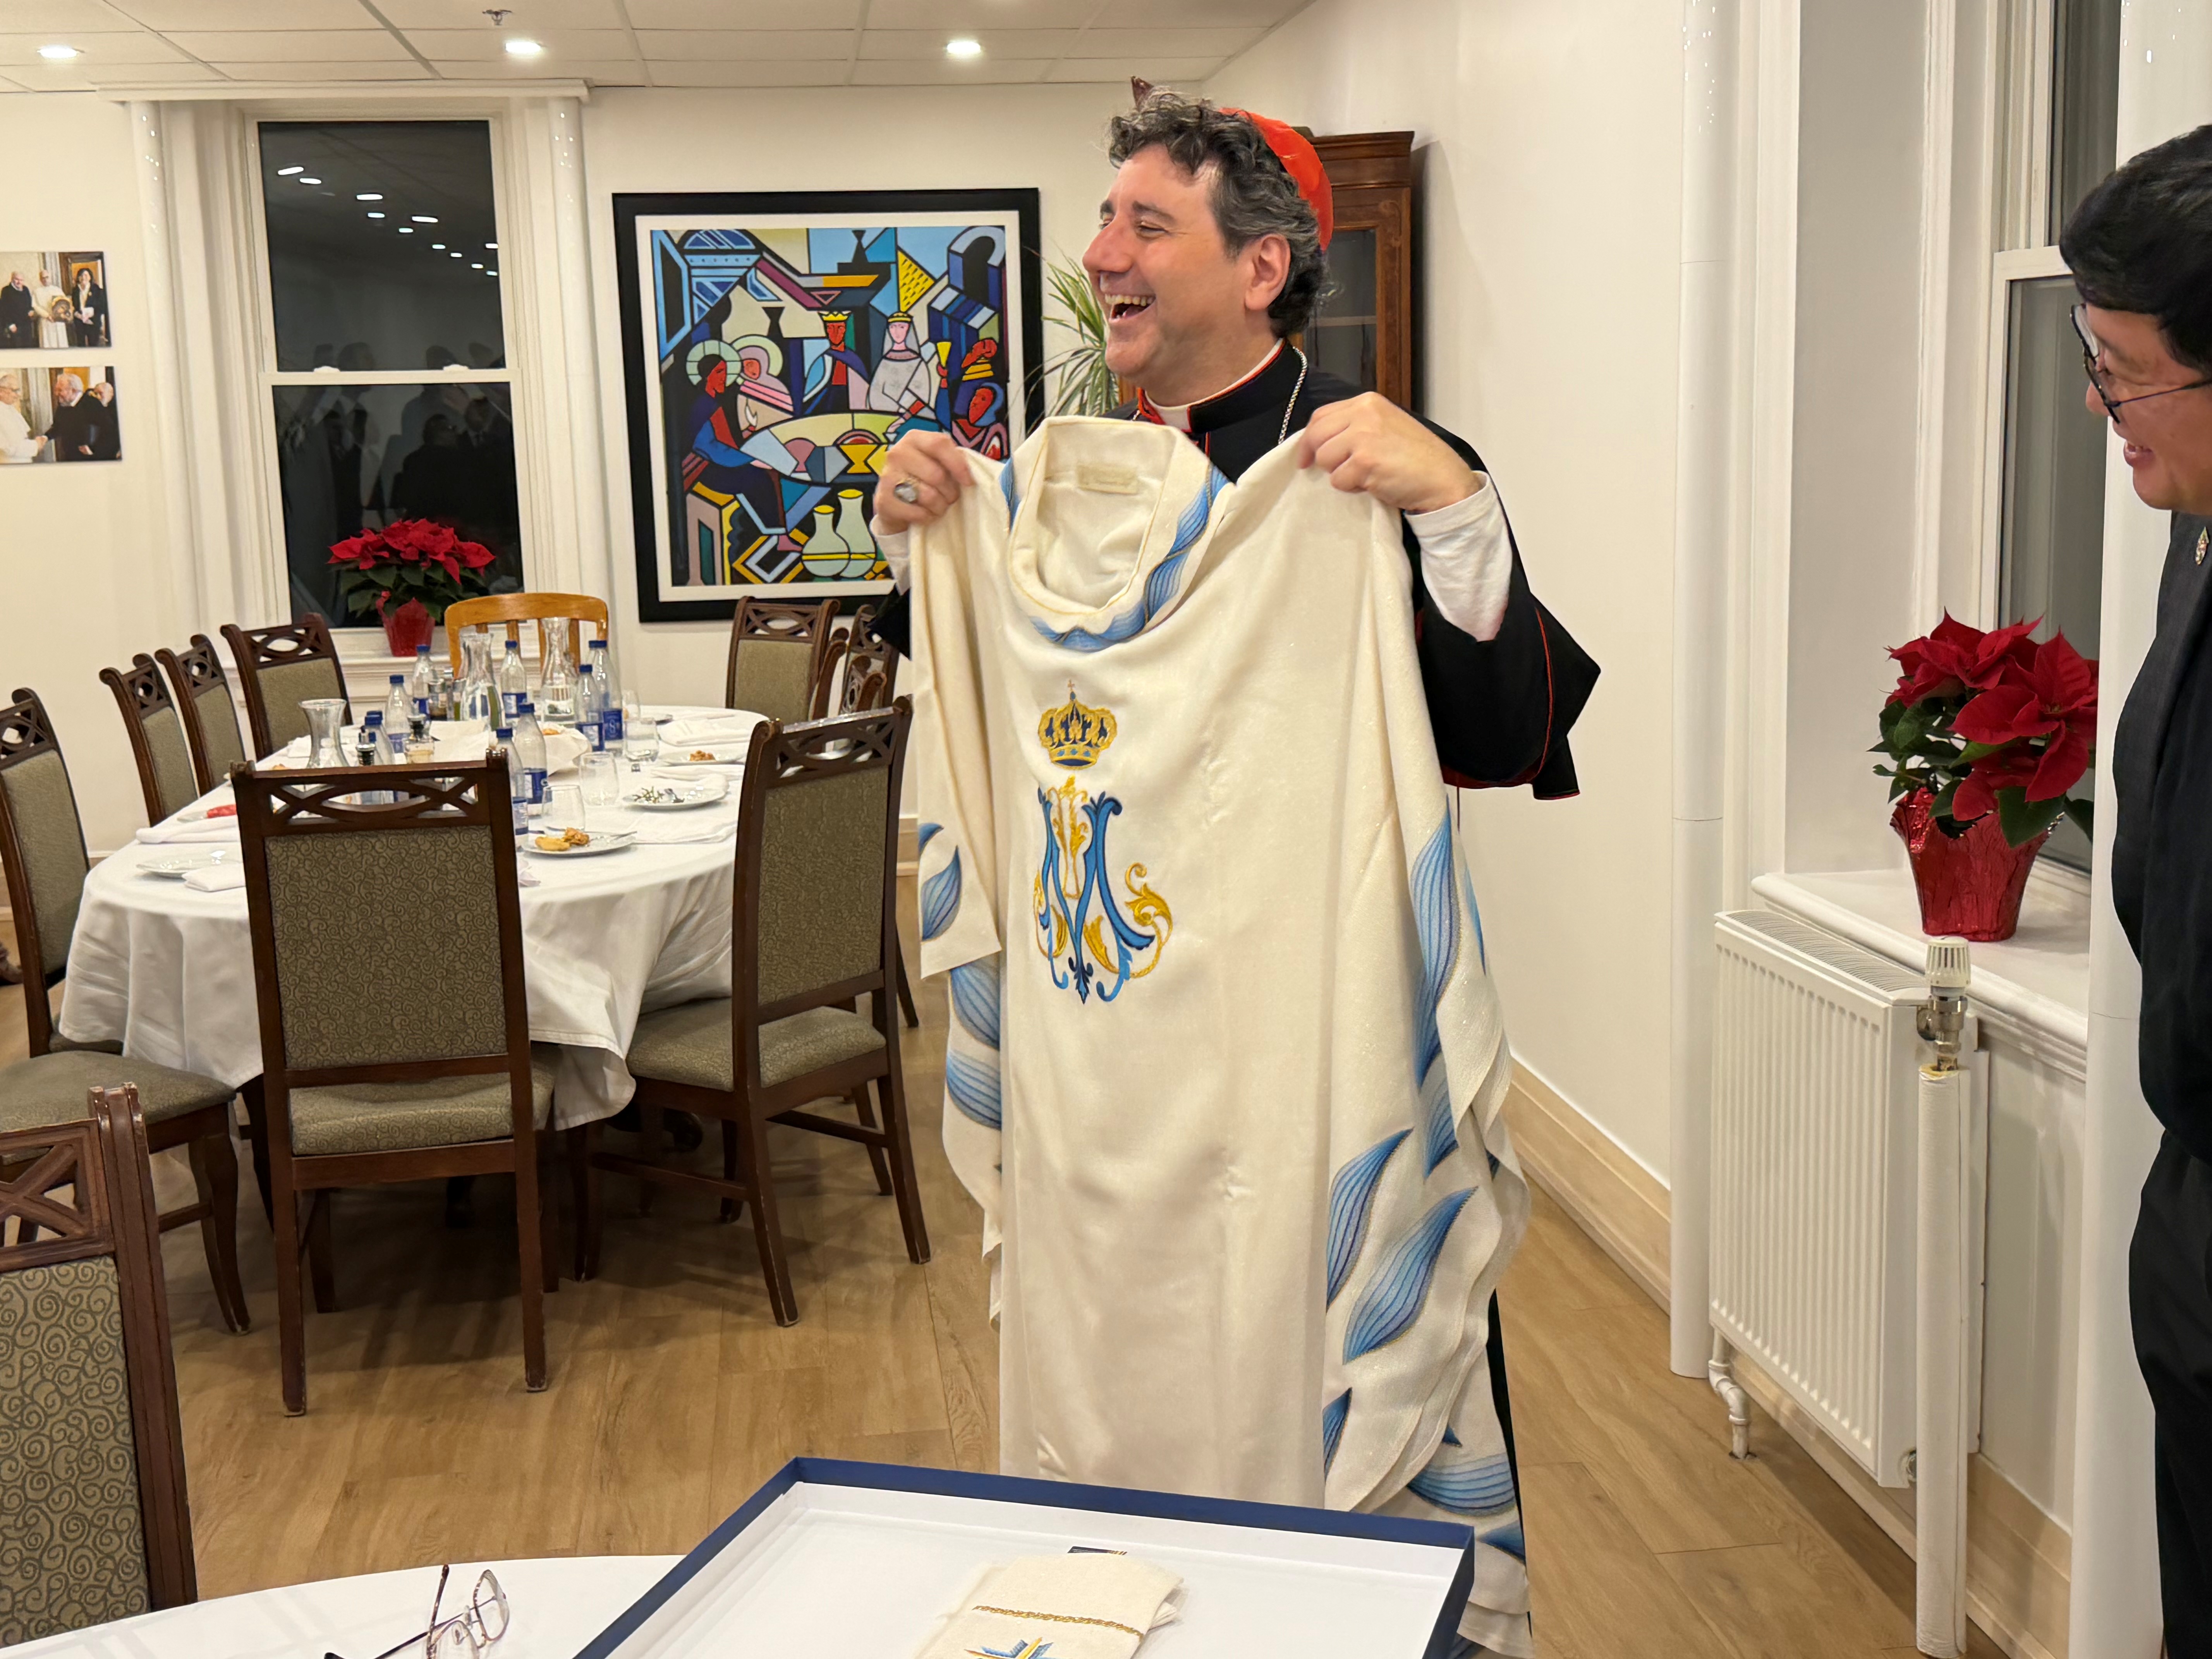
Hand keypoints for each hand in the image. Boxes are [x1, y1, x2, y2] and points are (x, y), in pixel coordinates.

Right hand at [873, 431, 972, 533]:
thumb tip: (971, 473)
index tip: (968, 482)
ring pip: (928, 496)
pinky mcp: (884, 501)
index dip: (958, 465)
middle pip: (937, 475)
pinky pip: (918, 513)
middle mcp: (897, 453)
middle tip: (950, 497)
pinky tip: (925, 514)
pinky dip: (927, 517)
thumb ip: (954, 460)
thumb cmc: (924, 478)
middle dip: (950, 492)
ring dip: (940, 506)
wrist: (895, 500)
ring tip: (938, 506)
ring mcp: (887, 476)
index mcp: (914, 439)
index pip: (939, 444)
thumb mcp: (939, 462)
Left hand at [1296, 392, 1478, 514]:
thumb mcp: (1386, 426)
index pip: (1321, 416)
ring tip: (1365, 475)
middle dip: (1318, 458)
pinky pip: (1338, 480)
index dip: (1309, 439)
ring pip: (1325, 459)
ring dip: (1340, 474)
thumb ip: (1356, 426)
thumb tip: (1321, 441)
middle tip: (1333, 471)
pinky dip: (1352, 488)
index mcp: (1368, 402)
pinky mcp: (1365, 461)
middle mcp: (1364, 413)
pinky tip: (1373, 483)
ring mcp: (1363, 436)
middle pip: (1316, 436)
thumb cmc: (1417, 457)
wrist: (1443, 478)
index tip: (1306, 457)